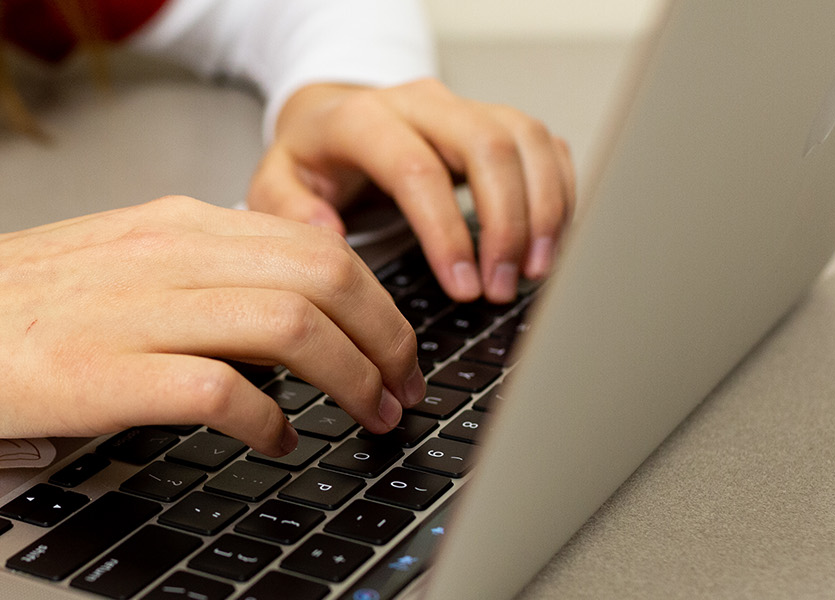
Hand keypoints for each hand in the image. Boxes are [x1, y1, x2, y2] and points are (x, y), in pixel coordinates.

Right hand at [0, 196, 424, 455]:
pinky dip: (271, 420)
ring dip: (351, 374)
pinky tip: (279, 442)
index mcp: (171, 226)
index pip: (314, 243)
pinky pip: (223, 389)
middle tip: (404, 387)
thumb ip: (189, 277)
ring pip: (291, 321)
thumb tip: (270, 314)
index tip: (396, 345)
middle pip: (324, 274)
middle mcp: (165, 255)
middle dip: (387, 337)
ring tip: (369, 415)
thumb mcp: (110, 265)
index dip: (378, 300)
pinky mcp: (105, 371)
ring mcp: (137, 310)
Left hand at [249, 79, 575, 303]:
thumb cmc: (311, 160)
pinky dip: (558, 192)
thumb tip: (327, 232)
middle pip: (487, 145)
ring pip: (524, 139)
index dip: (446, 231)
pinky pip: (543, 145)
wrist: (332, 121)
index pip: (417, 168)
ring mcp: (463, 108)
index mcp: (363, 118)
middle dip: (506, 223)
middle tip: (502, 287)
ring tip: (534, 271)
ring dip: (542, 209)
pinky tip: (549, 240)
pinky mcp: (494, 121)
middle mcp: (421, 103)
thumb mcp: (275, 183)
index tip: (462, 286)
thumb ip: (288, 207)